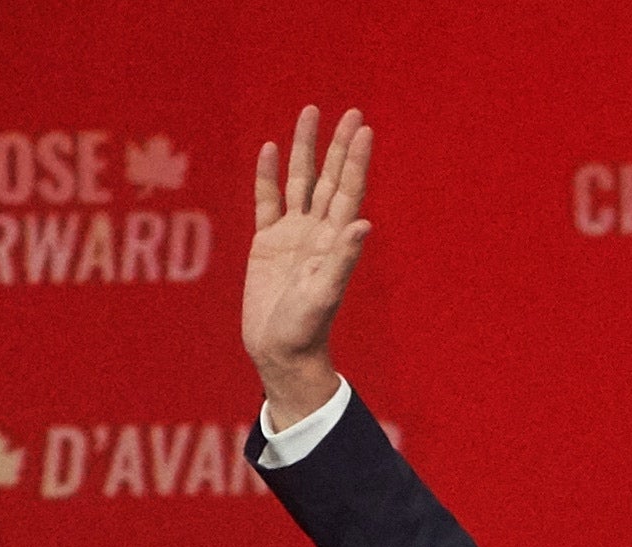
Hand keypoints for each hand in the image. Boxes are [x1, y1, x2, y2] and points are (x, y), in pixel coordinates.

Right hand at [244, 106, 372, 425]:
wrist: (281, 351)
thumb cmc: (306, 328)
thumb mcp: (325, 293)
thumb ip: (343, 258)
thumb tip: (363, 224)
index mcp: (334, 240)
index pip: (348, 190)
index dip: (355, 160)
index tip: (364, 128)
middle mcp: (316, 232)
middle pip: (329, 178)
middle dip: (337, 145)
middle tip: (349, 112)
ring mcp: (292, 235)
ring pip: (300, 182)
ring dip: (305, 150)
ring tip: (310, 114)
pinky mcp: (267, 244)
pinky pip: (268, 201)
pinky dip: (269, 175)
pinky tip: (271, 150)